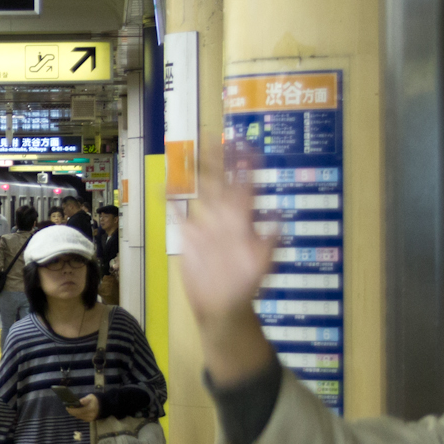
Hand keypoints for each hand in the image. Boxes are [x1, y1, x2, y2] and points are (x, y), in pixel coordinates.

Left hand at [65, 394, 99, 421]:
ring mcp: (90, 418)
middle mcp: (90, 415)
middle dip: (71, 412)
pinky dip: (78, 415)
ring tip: (72, 409)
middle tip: (68, 408)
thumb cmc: (94, 400)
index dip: (72, 410)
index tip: (67, 407)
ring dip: (74, 413)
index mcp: (90, 408)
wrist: (102, 405)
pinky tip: (77, 412)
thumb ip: (85, 399)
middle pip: (78, 414)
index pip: (78, 411)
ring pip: (79, 417)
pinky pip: (81, 418)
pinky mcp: (90, 420)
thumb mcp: (90, 397)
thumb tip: (80, 401)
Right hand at [178, 149, 273, 322]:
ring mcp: (207, 225)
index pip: (246, 186)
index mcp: (244, 220)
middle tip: (213, 137)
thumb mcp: (264, 264)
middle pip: (222, 182)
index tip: (244, 143)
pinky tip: (165, 185)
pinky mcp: (189, 236)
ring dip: (196, 173)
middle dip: (218, 160)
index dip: (246, 165)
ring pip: (201, 191)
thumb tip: (279, 216)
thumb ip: (270, 242)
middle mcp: (226, 217)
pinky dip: (171, 199)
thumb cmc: (247, 286)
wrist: (223, 306)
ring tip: (188, 152)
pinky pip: (179, 213)